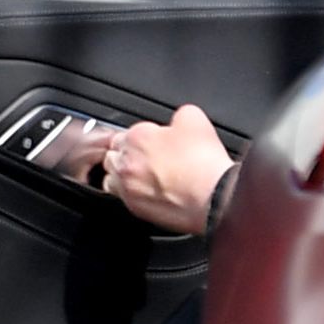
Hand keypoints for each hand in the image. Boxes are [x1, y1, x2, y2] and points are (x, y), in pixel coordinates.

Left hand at [103, 105, 233, 234]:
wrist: (212, 195)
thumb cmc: (203, 161)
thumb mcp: (195, 119)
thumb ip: (178, 115)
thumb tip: (176, 120)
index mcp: (137, 137)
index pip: (123, 134)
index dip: (138, 138)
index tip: (148, 142)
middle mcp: (126, 162)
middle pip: (112, 155)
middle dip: (125, 155)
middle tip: (144, 158)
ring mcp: (127, 187)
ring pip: (111, 178)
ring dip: (121, 175)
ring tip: (141, 176)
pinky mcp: (134, 208)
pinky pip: (122, 199)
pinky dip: (130, 194)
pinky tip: (147, 192)